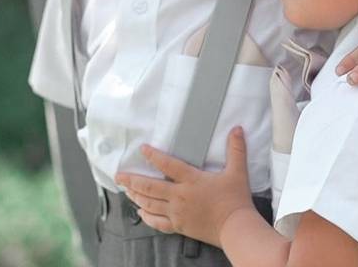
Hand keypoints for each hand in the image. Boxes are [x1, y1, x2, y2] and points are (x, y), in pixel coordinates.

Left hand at [115, 127, 255, 247]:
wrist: (237, 228)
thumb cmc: (236, 200)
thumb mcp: (237, 172)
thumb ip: (236, 149)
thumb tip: (237, 129)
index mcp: (191, 180)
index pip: (168, 164)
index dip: (153, 155)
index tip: (142, 149)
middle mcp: (180, 196)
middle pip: (150, 186)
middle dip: (132, 180)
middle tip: (119, 176)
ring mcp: (177, 212)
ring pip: (150, 203)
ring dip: (136, 196)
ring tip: (126, 190)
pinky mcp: (179, 226)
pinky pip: (157, 222)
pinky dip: (146, 217)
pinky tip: (140, 212)